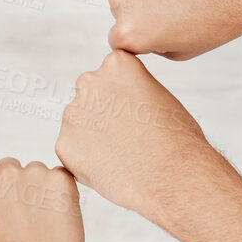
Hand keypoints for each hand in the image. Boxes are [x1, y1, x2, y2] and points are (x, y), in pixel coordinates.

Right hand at [0, 155, 85, 241]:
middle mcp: (8, 172)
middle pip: (7, 165)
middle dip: (11, 184)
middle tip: (20, 217)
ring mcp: (38, 173)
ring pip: (33, 170)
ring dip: (35, 187)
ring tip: (39, 220)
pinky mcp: (63, 178)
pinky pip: (56, 176)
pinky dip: (56, 191)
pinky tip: (54, 216)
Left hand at [55, 51, 225, 229]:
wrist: (173, 177)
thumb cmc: (178, 139)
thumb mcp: (160, 95)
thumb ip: (133, 89)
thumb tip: (122, 100)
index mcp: (116, 64)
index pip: (111, 73)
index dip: (124, 96)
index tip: (137, 112)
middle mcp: (89, 82)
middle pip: (91, 96)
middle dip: (104, 114)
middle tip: (128, 136)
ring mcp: (73, 114)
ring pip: (80, 124)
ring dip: (94, 137)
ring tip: (123, 156)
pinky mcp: (64, 145)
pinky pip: (73, 152)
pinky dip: (87, 162)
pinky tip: (112, 169)